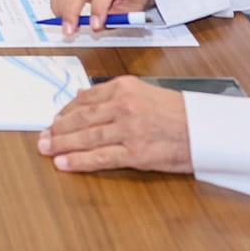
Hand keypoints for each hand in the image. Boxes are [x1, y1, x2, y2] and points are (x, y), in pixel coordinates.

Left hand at [38, 77, 191, 173]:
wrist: (207, 130)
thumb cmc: (179, 113)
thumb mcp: (144, 93)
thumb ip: (113, 95)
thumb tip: (82, 98)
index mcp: (124, 87)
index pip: (85, 99)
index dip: (65, 111)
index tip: (54, 120)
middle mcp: (123, 105)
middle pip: (81, 118)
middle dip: (57, 129)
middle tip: (42, 137)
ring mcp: (128, 130)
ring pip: (86, 137)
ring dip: (62, 144)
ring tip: (47, 150)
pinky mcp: (135, 152)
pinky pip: (100, 157)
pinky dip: (79, 161)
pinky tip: (64, 163)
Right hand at [45, 0, 153, 35]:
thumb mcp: (133, 9)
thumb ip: (117, 18)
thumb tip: (97, 27)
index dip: (98, 8)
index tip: (95, 26)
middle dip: (72, 11)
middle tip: (70, 30)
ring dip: (62, 9)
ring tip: (67, 26)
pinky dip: (57, 3)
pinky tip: (62, 15)